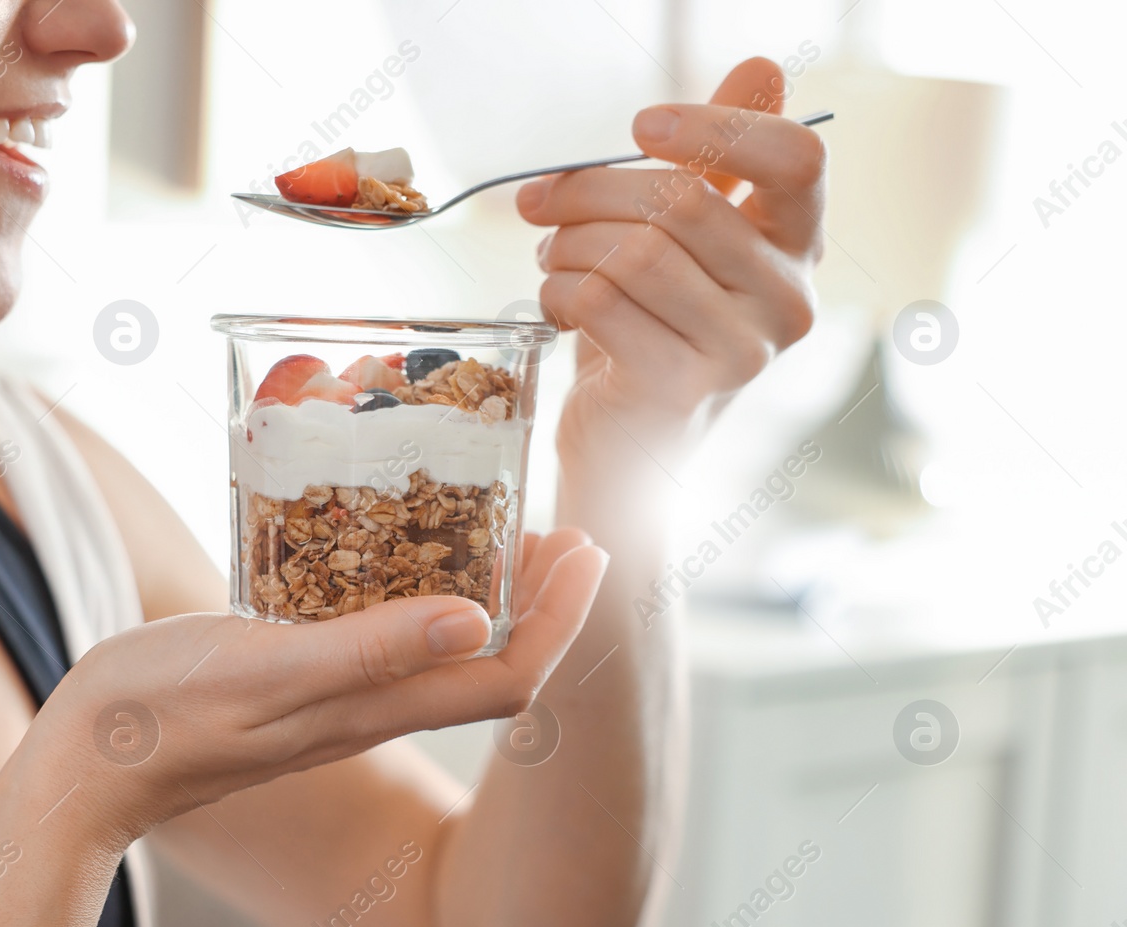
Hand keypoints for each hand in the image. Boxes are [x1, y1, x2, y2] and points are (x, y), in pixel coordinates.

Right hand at [28, 534, 608, 847]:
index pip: (510, 678)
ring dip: (488, 590)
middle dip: (541, 599)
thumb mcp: (263, 669)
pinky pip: (388, 634)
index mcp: (374, 707)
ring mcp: (338, 696)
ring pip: (445, 647)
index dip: (564, 620)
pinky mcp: (302, 677)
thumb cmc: (161, 714)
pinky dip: (417, 586)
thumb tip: (480, 622)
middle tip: (559, 525)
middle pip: (493, 662)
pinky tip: (393, 543)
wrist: (89, 762)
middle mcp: (371, 707)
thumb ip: (366, 649)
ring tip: (497, 524)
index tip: (591, 549)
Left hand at [517, 57, 826, 465]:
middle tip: (542, 203)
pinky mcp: (680, 390)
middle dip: (589, 191)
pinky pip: (601, 302)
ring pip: (635, 252)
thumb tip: (763, 66)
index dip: (716, 126)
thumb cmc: (654, 331)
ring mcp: (741, 353)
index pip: (796, 160)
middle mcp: (789, 302)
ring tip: (551, 258)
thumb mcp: (688, 239)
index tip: (642, 125)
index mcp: (799, 249)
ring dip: (566, 245)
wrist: (629, 446)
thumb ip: (719, 159)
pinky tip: (558, 304)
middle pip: (683, 201)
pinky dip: (558, 292)